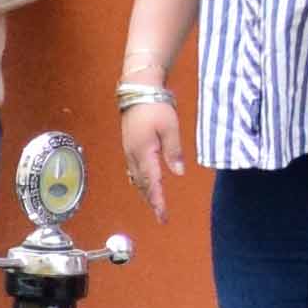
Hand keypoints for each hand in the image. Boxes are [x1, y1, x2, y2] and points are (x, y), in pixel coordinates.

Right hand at [118, 90, 189, 217]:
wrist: (137, 91)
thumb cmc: (155, 107)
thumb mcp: (170, 128)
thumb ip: (174, 151)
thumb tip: (178, 172)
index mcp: (145, 153)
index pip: (153, 183)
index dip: (158, 201)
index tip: (163, 216)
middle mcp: (134, 156)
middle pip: (142, 184)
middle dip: (152, 200)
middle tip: (161, 215)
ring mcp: (130, 151)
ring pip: (137, 179)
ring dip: (145, 192)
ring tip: (154, 204)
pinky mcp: (130, 146)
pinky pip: (133, 170)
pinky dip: (140, 181)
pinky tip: (143, 184)